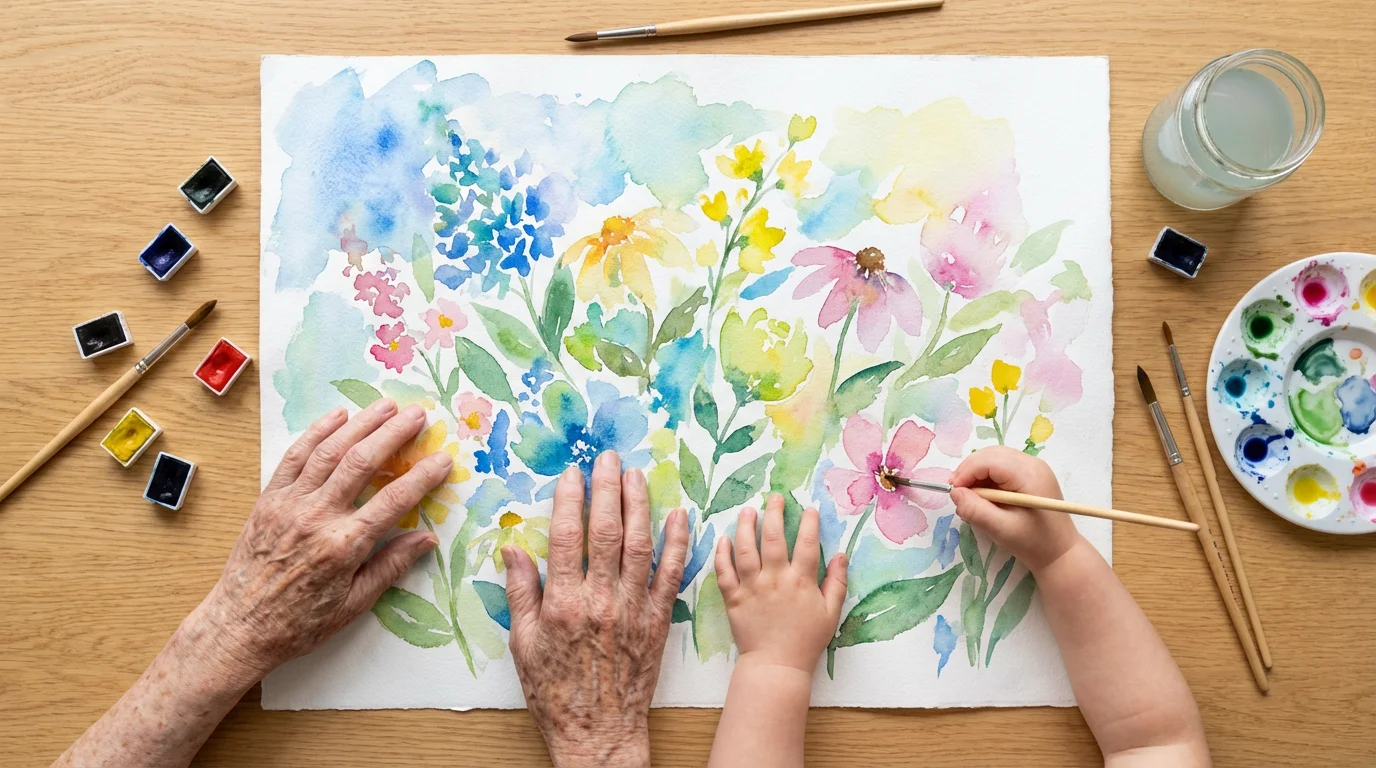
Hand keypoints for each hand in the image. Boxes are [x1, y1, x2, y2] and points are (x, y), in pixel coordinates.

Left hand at [194, 400, 449, 682]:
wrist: (239, 627)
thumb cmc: (300, 623)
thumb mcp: (354, 604)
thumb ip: (391, 566)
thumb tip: (427, 539)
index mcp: (343, 546)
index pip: (394, 501)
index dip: (422, 476)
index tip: (443, 459)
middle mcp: (317, 517)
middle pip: (362, 463)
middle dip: (394, 434)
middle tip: (419, 414)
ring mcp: (290, 504)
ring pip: (330, 451)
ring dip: (360, 424)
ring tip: (386, 406)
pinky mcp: (268, 499)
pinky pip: (295, 458)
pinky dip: (316, 433)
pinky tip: (337, 417)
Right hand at [502, 452, 688, 767]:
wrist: (598, 733)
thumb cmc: (555, 692)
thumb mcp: (523, 645)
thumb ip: (521, 593)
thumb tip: (512, 547)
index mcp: (562, 603)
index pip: (565, 537)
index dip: (568, 499)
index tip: (570, 474)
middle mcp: (600, 600)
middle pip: (606, 531)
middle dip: (606, 488)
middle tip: (607, 458)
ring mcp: (633, 609)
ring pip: (640, 545)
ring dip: (639, 504)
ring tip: (636, 474)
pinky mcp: (658, 621)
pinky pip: (671, 575)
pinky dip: (678, 543)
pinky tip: (678, 515)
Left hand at [714, 493, 847, 675]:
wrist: (776, 665)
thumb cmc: (806, 640)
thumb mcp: (831, 613)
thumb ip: (836, 582)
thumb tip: (841, 554)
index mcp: (801, 582)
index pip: (807, 544)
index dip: (809, 523)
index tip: (809, 508)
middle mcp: (775, 580)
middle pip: (773, 539)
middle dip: (774, 514)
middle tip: (775, 498)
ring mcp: (752, 588)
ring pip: (745, 550)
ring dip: (745, 526)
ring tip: (747, 511)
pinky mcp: (734, 599)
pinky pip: (724, 572)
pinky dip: (722, 554)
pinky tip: (722, 539)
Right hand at [949, 446, 1082, 571]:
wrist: (1061, 552)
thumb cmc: (1033, 542)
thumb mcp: (1001, 529)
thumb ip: (975, 510)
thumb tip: (955, 492)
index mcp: (1028, 474)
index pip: (989, 460)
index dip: (966, 472)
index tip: (953, 492)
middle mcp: (1032, 464)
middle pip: (991, 454)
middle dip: (970, 471)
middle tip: (958, 493)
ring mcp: (1034, 467)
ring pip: (995, 458)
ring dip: (978, 473)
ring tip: (970, 497)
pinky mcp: (1032, 474)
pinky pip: (1003, 466)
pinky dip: (988, 477)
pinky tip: (985, 496)